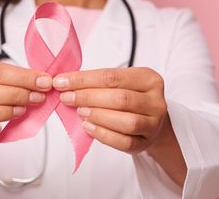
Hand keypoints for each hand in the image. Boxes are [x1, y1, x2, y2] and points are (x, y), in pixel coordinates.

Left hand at [52, 67, 167, 153]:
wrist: (150, 120)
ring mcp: (154, 123)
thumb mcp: (120, 83)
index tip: (62, 82)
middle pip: (120, 98)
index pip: (112, 77)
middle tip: (67, 98)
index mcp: (149, 78)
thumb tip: (64, 82)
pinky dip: (104, 135)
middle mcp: (156, 101)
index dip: (84, 80)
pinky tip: (88, 127)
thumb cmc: (130, 96)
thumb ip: (97, 82)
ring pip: (127, 122)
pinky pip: (125, 142)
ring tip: (80, 112)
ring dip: (98, 116)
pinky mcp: (146, 142)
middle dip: (88, 97)